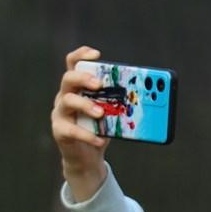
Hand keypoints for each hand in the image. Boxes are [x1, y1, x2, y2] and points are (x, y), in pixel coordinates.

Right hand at [52, 45, 111, 202]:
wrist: (88, 157)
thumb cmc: (100, 128)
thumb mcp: (113, 111)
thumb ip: (122, 101)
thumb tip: (150, 96)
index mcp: (79, 86)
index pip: (74, 63)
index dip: (82, 55)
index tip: (96, 54)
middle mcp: (65, 96)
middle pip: (68, 78)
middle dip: (84, 78)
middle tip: (99, 84)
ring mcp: (60, 113)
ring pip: (67, 101)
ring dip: (85, 105)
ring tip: (101, 112)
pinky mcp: (60, 131)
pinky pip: (71, 130)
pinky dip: (87, 135)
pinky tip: (100, 139)